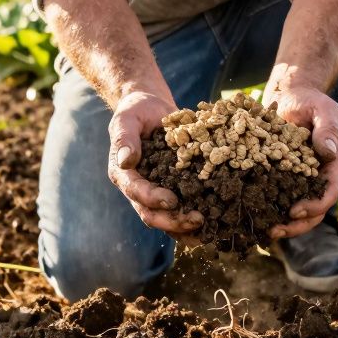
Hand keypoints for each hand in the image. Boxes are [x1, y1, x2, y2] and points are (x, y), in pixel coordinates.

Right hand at [108, 91, 204, 237]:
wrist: (152, 109)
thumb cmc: (137, 112)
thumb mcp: (127, 119)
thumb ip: (125, 138)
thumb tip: (125, 160)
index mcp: (123, 173)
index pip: (135, 191)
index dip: (152, 198)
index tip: (172, 200)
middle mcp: (138, 189)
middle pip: (151, 214)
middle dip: (173, 220)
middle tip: (197, 219)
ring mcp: (156, 192)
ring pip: (167, 219)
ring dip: (186, 227)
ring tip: (208, 228)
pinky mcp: (173, 189)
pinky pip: (182, 209)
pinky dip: (195, 219)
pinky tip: (214, 223)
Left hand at [263, 86, 337, 239]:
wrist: (290, 95)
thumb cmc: (310, 101)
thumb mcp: (322, 109)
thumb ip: (328, 129)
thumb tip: (329, 153)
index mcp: (333, 164)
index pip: (329, 192)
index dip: (314, 205)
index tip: (295, 210)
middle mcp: (318, 177)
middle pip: (314, 211)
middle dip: (297, 225)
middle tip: (275, 231)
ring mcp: (299, 180)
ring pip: (296, 211)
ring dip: (282, 224)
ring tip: (263, 231)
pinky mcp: (280, 178)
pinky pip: (277, 198)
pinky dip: (267, 210)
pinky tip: (250, 216)